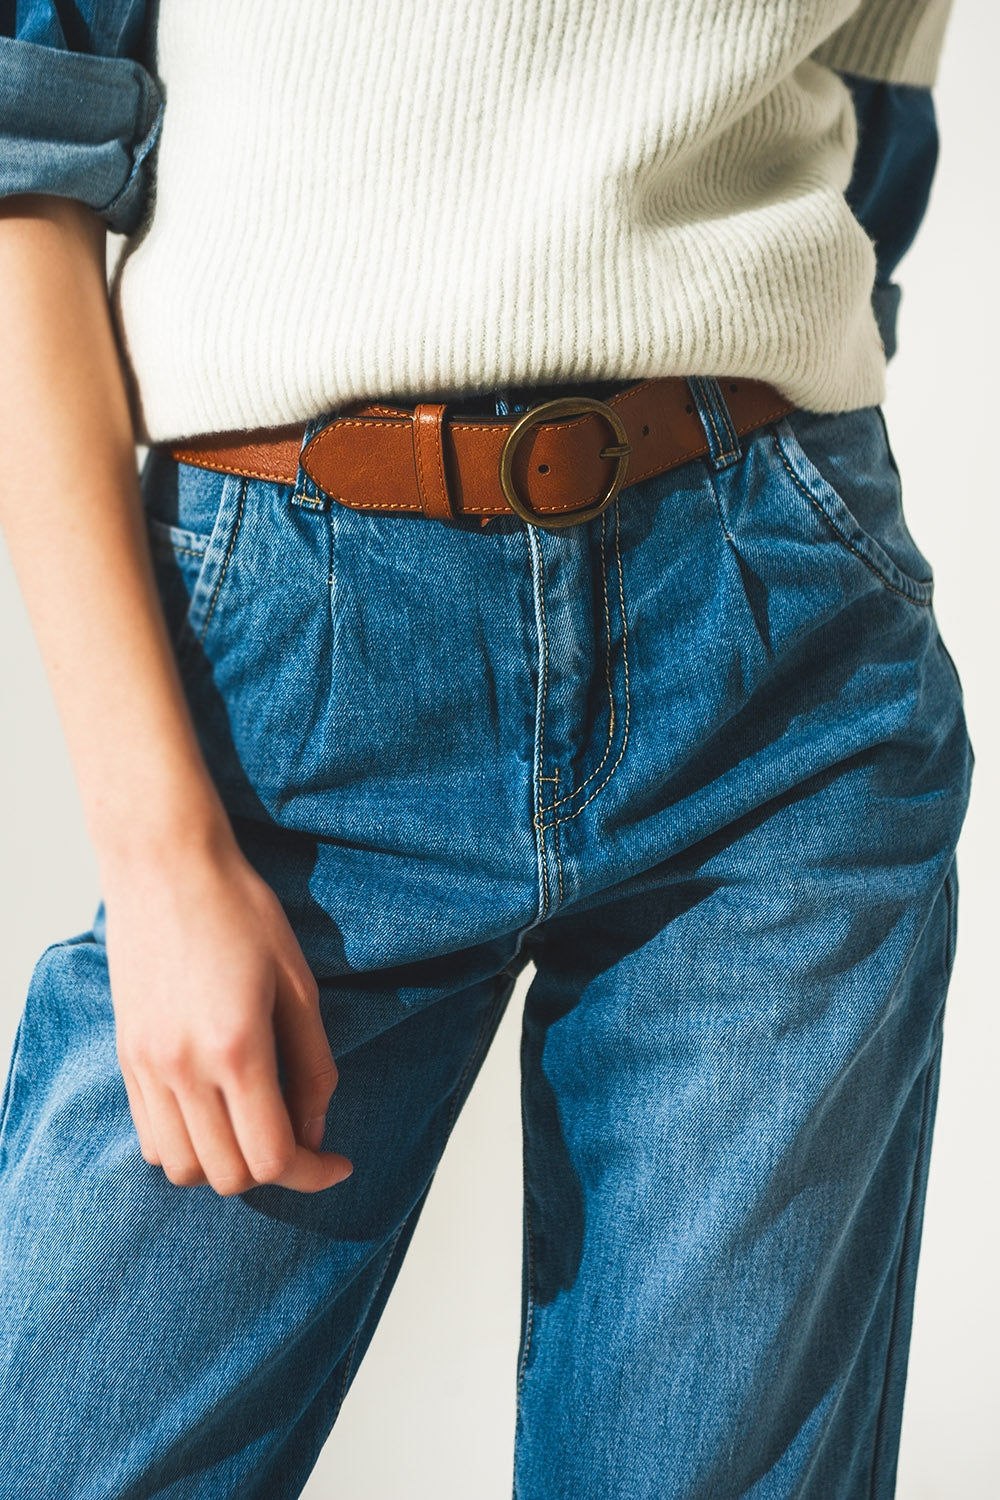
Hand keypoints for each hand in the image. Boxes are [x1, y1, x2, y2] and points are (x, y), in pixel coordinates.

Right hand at [103, 827, 353, 1195]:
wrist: (167, 866)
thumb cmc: (242, 912)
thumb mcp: (300, 985)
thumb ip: (313, 1066)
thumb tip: (316, 1131)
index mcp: (238, 1047)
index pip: (273, 1157)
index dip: (314, 1173)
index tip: (339, 1162)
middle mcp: (183, 1068)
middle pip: (229, 1175)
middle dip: (276, 1171)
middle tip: (304, 1138)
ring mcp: (147, 1067)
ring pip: (183, 1168)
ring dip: (227, 1164)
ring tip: (258, 1125)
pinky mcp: (127, 1058)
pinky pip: (152, 1138)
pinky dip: (187, 1145)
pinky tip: (217, 1112)